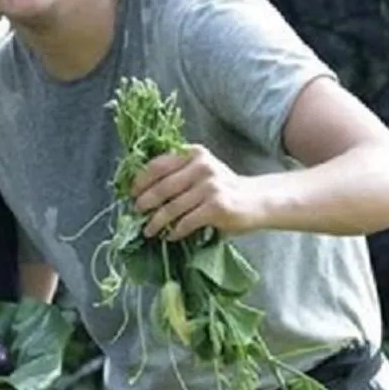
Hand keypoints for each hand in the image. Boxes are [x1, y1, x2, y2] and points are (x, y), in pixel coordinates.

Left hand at [131, 146, 266, 240]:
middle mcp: (202, 166)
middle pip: (162, 187)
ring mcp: (210, 186)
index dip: (141, 180)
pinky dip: (175, 231)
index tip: (132, 193)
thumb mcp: (201, 171)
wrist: (256, 200)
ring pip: (172, 207)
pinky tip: (171, 236)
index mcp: (193, 154)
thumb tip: (141, 190)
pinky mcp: (217, 206)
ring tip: (148, 230)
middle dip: (144, 202)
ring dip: (156, 222)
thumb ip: (177, 173)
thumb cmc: (222, 188)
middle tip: (136, 212)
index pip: (158, 165)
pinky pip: (186, 222)